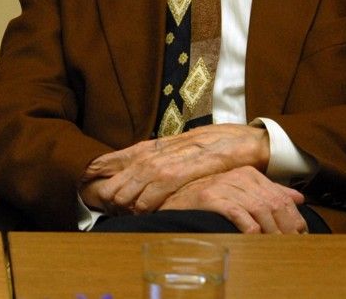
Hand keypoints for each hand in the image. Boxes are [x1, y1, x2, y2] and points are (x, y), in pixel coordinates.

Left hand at [80, 124, 269, 213]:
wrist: (255, 139)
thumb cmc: (220, 147)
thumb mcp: (185, 151)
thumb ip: (161, 160)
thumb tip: (133, 171)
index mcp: (166, 144)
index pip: (130, 152)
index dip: (108, 163)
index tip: (90, 175)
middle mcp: (174, 146)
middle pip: (137, 164)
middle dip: (118, 183)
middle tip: (105, 201)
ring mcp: (189, 152)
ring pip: (152, 171)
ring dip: (134, 190)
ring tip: (122, 207)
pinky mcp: (207, 161)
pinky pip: (177, 178)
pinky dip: (160, 191)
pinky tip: (150, 205)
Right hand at [160, 166, 307, 233]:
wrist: (173, 201)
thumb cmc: (208, 201)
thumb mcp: (241, 193)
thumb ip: (269, 193)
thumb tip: (298, 198)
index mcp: (249, 174)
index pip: (281, 196)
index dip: (294, 218)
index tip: (299, 235)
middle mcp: (237, 176)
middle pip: (273, 203)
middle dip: (286, 227)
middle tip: (290, 244)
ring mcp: (223, 186)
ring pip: (259, 209)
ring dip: (271, 231)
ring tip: (274, 245)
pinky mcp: (210, 198)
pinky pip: (238, 213)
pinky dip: (250, 228)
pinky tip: (253, 238)